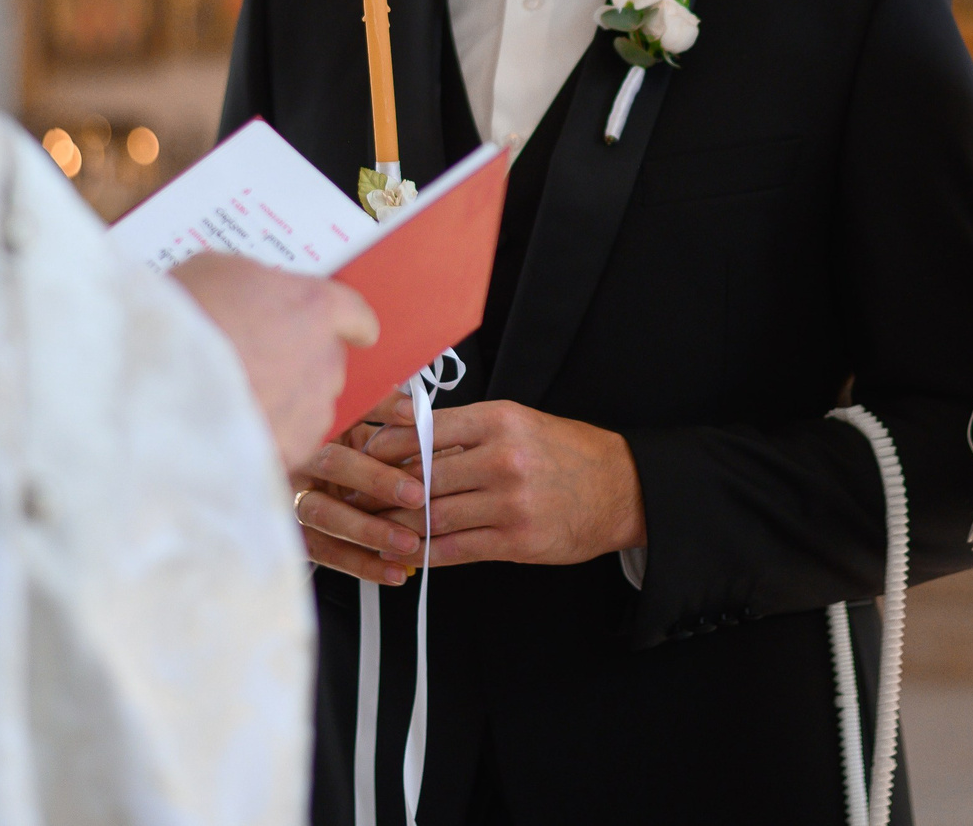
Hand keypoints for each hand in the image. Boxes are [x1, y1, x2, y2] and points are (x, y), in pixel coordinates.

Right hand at [170, 253, 377, 472]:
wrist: (153, 385)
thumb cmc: (180, 318)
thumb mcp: (217, 271)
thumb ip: (253, 286)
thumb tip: (254, 299)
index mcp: (315, 308)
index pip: (354, 314)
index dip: (347, 323)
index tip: (351, 331)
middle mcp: (324, 361)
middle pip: (327, 363)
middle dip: (299, 364)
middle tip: (256, 365)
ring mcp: (309, 412)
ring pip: (309, 408)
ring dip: (285, 405)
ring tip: (236, 404)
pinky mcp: (288, 453)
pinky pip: (287, 445)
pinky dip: (266, 441)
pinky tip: (230, 433)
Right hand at [294, 399, 430, 585]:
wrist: (309, 488)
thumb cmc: (347, 453)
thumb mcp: (361, 427)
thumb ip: (386, 415)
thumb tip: (414, 412)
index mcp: (320, 426)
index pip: (346, 414)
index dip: (379, 409)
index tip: (412, 421)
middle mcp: (301, 460)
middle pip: (333, 465)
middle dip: (376, 480)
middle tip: (416, 495)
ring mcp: (294, 499)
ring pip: (326, 515)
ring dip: (369, 531)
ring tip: (409, 542)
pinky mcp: (299, 537)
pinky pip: (329, 554)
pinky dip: (364, 565)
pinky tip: (397, 572)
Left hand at [362, 397, 645, 566]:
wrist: (621, 488)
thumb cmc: (565, 451)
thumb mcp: (518, 421)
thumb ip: (465, 429)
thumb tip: (405, 430)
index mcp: (499, 421)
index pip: (425, 431)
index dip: (385, 445)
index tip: (362, 452)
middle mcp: (502, 460)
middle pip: (422, 478)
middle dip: (380, 490)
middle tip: (351, 494)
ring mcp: (509, 504)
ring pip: (432, 516)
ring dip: (395, 525)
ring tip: (369, 526)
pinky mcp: (516, 541)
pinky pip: (454, 549)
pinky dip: (423, 552)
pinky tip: (404, 552)